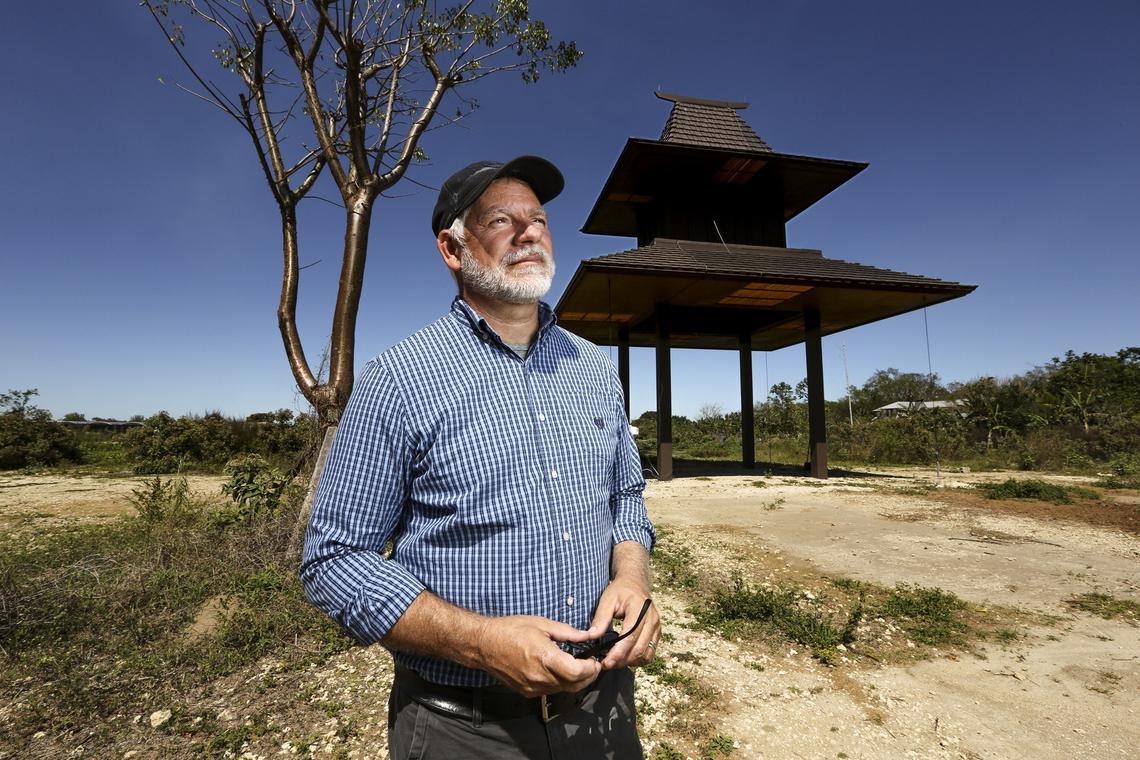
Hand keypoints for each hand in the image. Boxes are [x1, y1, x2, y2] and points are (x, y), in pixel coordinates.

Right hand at [476, 615, 601, 696]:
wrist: (484, 644)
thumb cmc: (510, 630)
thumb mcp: (541, 624)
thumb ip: (567, 632)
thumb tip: (587, 635)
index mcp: (545, 658)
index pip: (577, 673)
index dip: (591, 668)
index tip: (594, 660)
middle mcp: (539, 677)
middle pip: (574, 685)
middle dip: (588, 676)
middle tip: (592, 664)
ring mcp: (533, 687)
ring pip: (564, 690)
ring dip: (576, 681)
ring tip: (578, 666)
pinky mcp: (527, 692)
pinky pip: (551, 691)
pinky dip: (561, 683)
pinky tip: (561, 671)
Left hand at [586, 579, 660, 669]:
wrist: (635, 583)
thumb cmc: (620, 590)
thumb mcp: (607, 599)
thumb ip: (600, 618)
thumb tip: (592, 637)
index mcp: (639, 609)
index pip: (630, 636)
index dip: (617, 653)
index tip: (605, 662)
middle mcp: (652, 619)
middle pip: (639, 649)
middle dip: (622, 661)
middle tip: (606, 664)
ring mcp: (657, 626)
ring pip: (646, 654)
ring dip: (630, 662)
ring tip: (615, 661)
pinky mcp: (658, 632)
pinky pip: (650, 653)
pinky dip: (638, 659)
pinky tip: (626, 657)